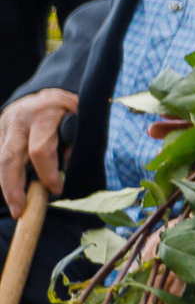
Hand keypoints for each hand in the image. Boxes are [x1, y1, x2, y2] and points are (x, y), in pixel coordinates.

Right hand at [0, 89, 75, 217]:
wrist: (45, 93)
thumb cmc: (67, 109)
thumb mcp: (78, 117)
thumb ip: (72, 142)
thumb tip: (64, 171)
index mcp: (44, 113)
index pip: (40, 150)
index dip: (48, 174)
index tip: (56, 190)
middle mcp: (18, 120)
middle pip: (9, 159)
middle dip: (12, 188)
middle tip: (19, 210)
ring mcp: (3, 126)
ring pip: (0, 161)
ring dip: (7, 185)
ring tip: (17, 205)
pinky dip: (5, 176)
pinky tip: (13, 190)